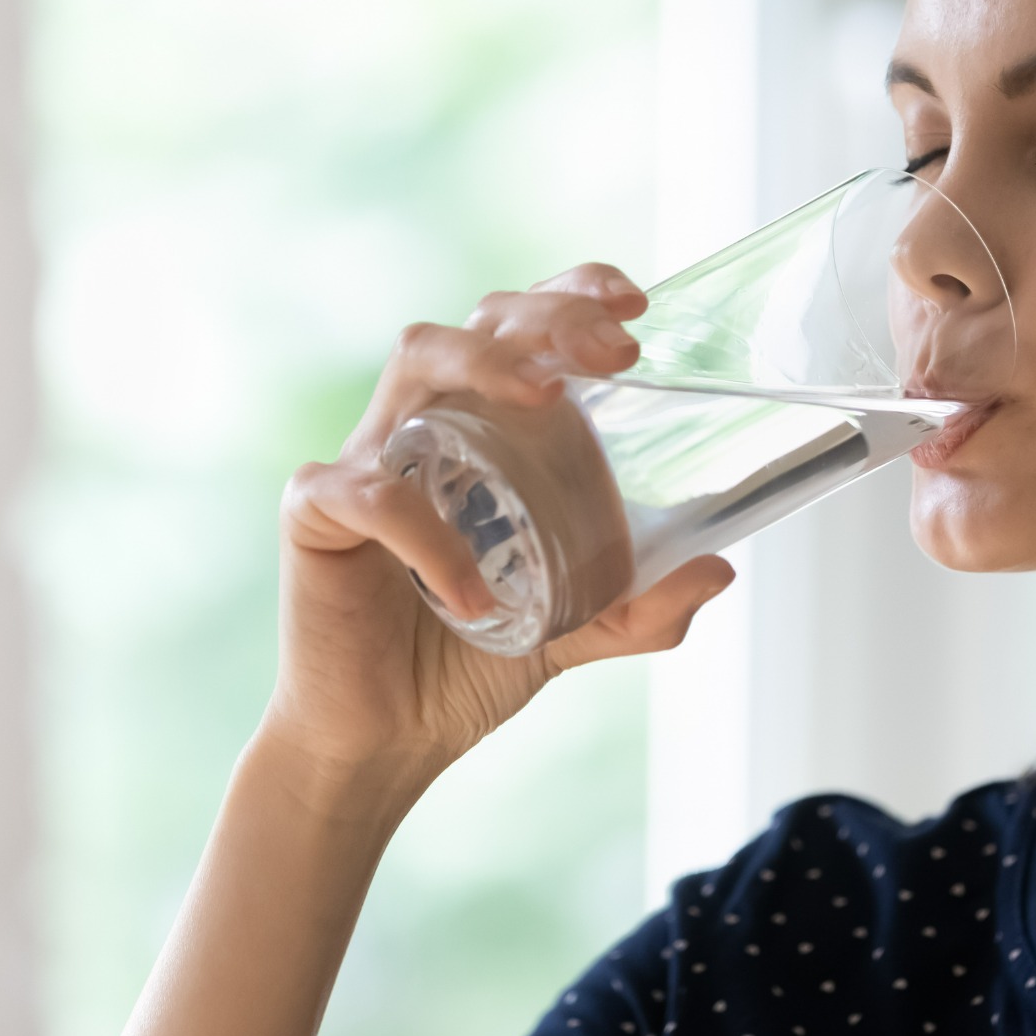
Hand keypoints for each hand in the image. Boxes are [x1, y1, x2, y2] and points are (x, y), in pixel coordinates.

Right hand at [260, 263, 735, 787]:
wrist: (385, 741)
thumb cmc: (465, 665)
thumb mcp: (575, 632)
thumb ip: (640, 608)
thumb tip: (718, 571)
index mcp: (482, 433)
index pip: (519, 328)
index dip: (570, 295)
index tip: (633, 304)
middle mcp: (424, 428)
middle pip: (475, 322)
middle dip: (548, 319)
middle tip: (617, 353)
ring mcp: (367, 462)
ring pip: (415, 360)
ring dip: (486, 362)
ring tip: (548, 397)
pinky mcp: (317, 516)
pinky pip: (367, 494)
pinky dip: (426, 534)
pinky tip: (474, 592)